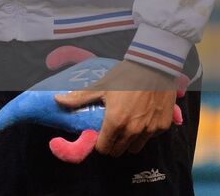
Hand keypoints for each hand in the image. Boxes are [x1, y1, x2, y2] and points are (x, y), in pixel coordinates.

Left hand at [54, 60, 178, 155]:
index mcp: (115, 123)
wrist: (154, 68)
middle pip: (118, 151)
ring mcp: (150, 131)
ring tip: (125, 127)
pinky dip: (144, 134)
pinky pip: (150, 138)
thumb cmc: (125, 77)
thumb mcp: (101, 86)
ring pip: (135, 148)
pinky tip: (140, 120)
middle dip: (112, 144)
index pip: (104, 148)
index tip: (98, 134)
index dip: (99, 143)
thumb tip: (57, 100)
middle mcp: (133, 131)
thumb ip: (79, 97)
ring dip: (128, 142)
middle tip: (110, 131)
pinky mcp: (163, 127)